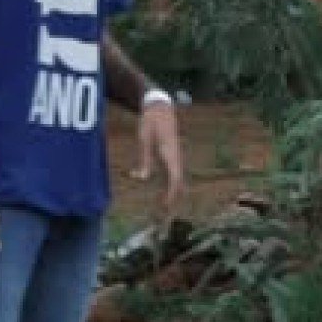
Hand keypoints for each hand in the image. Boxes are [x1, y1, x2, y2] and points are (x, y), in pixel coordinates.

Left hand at [132, 100, 185, 217]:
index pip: (175, 178)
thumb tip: (142, 179)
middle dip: (174, 199)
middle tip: (166, 216)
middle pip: (179, 182)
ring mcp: (175, 154)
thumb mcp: (144, 138)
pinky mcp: (171, 154)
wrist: (159, 105)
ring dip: (173, 194)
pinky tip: (164, 193)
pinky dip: (171, 185)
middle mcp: (176, 155)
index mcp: (171, 153)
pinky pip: (174, 173)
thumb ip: (144, 158)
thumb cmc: (151, 121)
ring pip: (178, 178)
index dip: (171, 195)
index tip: (165, 208)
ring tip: (165, 209)